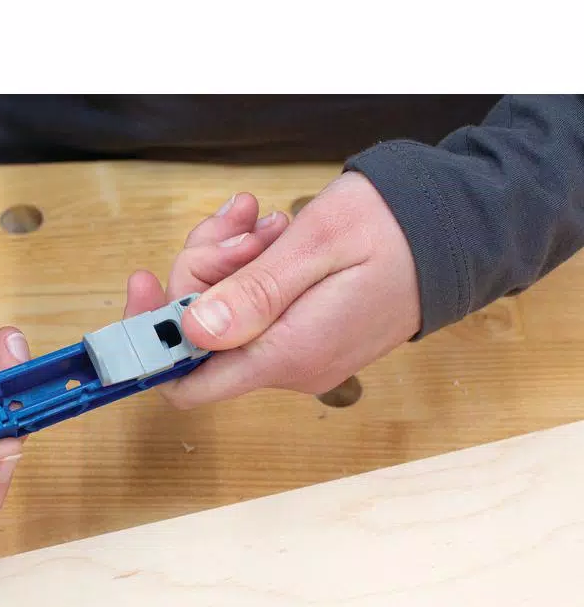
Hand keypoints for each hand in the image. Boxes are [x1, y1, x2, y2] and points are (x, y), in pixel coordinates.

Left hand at [123, 172, 420, 405]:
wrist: (462, 230)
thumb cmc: (398, 228)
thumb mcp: (318, 246)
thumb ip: (252, 294)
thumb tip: (191, 333)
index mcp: (289, 354)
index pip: (188, 382)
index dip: (151, 340)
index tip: (143, 285)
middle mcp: (290, 366)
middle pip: (200, 337)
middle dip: (202, 273)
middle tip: (238, 227)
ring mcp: (299, 354)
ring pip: (224, 316)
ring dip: (228, 263)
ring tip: (265, 224)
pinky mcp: (306, 336)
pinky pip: (254, 310)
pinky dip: (251, 270)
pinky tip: (273, 236)